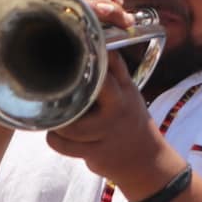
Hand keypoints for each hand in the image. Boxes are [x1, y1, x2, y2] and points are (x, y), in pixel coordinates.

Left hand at [43, 52, 180, 197]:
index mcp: (124, 90)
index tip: (68, 53)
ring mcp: (107, 132)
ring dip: (56, 121)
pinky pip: (63, 145)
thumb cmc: (130, 120)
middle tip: (56, 89)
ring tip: (56, 117)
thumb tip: (96, 41)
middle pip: (85, 92)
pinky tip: (57, 134)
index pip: (106, 63)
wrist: (146, 160)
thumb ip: (113, 70)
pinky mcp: (96, 152)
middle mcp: (117, 108)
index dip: (86, 57)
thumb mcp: (129, 92)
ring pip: (67, 123)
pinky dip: (55, 139)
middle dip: (68, 90)